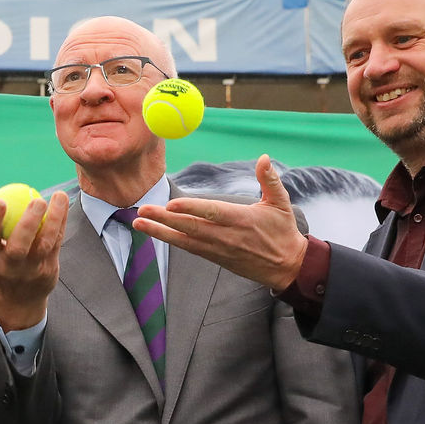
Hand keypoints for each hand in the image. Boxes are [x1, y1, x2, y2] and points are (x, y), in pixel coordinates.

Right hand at [0, 190, 68, 330]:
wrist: (20, 299)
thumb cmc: (2, 262)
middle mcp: (11, 266)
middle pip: (19, 246)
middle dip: (29, 223)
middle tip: (37, 200)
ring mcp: (32, 269)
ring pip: (44, 243)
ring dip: (54, 219)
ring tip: (58, 196)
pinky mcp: (49, 268)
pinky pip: (57, 242)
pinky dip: (61, 221)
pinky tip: (63, 204)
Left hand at [129, 155, 307, 291]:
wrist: (287, 266)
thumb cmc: (283, 231)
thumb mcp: (281, 203)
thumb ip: (269, 180)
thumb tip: (263, 158)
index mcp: (242, 220)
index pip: (212, 213)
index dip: (191, 209)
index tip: (170, 205)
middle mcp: (226, 236)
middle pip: (190, 227)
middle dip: (163, 219)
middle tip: (142, 210)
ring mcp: (218, 248)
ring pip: (184, 240)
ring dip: (159, 232)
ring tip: (138, 223)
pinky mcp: (214, 257)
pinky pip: (188, 248)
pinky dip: (170, 240)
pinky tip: (154, 232)